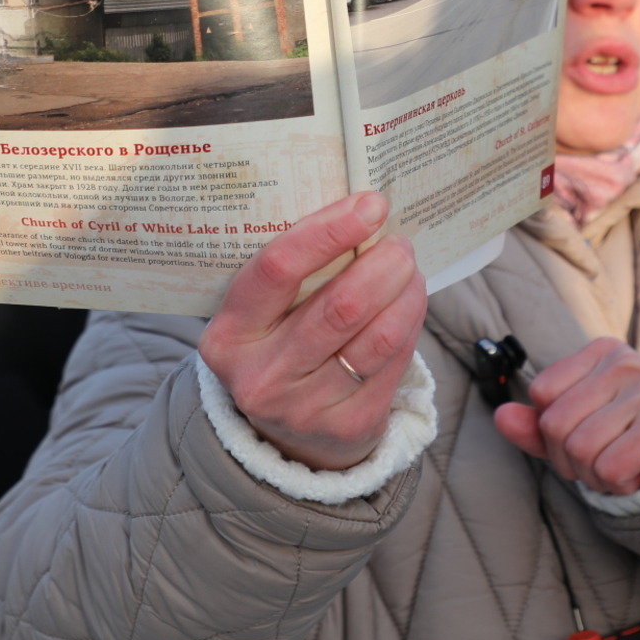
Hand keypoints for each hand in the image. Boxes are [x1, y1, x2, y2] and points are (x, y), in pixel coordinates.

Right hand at [199, 191, 425, 471]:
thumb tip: (360, 210)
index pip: (279, 269)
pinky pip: (395, 362)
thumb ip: (296, 270)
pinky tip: (409, 304)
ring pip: (378, 336)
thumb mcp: (261, 314)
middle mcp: (262, 377)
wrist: (283, 434)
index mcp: (230, 335)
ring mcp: (305, 409)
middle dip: (383, 263)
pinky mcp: (349, 427)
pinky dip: (410, 323)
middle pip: (341, 306)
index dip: (330, 231)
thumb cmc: (277, 345)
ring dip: (405, 291)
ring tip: (409, 269)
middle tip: (399, 242)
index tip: (370, 205)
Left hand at [493, 338, 639, 496]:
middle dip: (572, 459)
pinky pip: (610, 468)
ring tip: (624, 464)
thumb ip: (536, 424)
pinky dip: (619, 484)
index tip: (587, 434)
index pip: (542, 394)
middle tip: (604, 457)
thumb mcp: (578, 426)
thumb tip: (500, 417)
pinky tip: (639, 472)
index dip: (552, 430)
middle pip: (556, 425)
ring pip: (581, 450)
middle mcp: (625, 363)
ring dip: (596, 475)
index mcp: (601, 352)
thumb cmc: (628, 436)